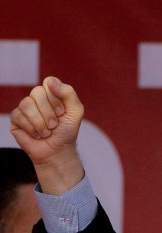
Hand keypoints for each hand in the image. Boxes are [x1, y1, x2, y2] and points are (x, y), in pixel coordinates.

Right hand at [9, 76, 85, 193]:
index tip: (62, 112)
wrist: (57, 151)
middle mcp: (37, 98)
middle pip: (37, 92)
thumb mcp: (76, 111)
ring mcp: (25, 108)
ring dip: (40, 122)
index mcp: (52, 93)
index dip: (55, 98)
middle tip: (54, 124)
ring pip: (27, 104)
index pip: (49, 82)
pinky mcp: (16, 118)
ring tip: (47, 132)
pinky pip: (19, 116)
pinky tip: (37, 135)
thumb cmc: (66, 131)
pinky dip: (32, 129)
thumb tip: (50, 81)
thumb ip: (68, 93)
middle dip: (49, 112)